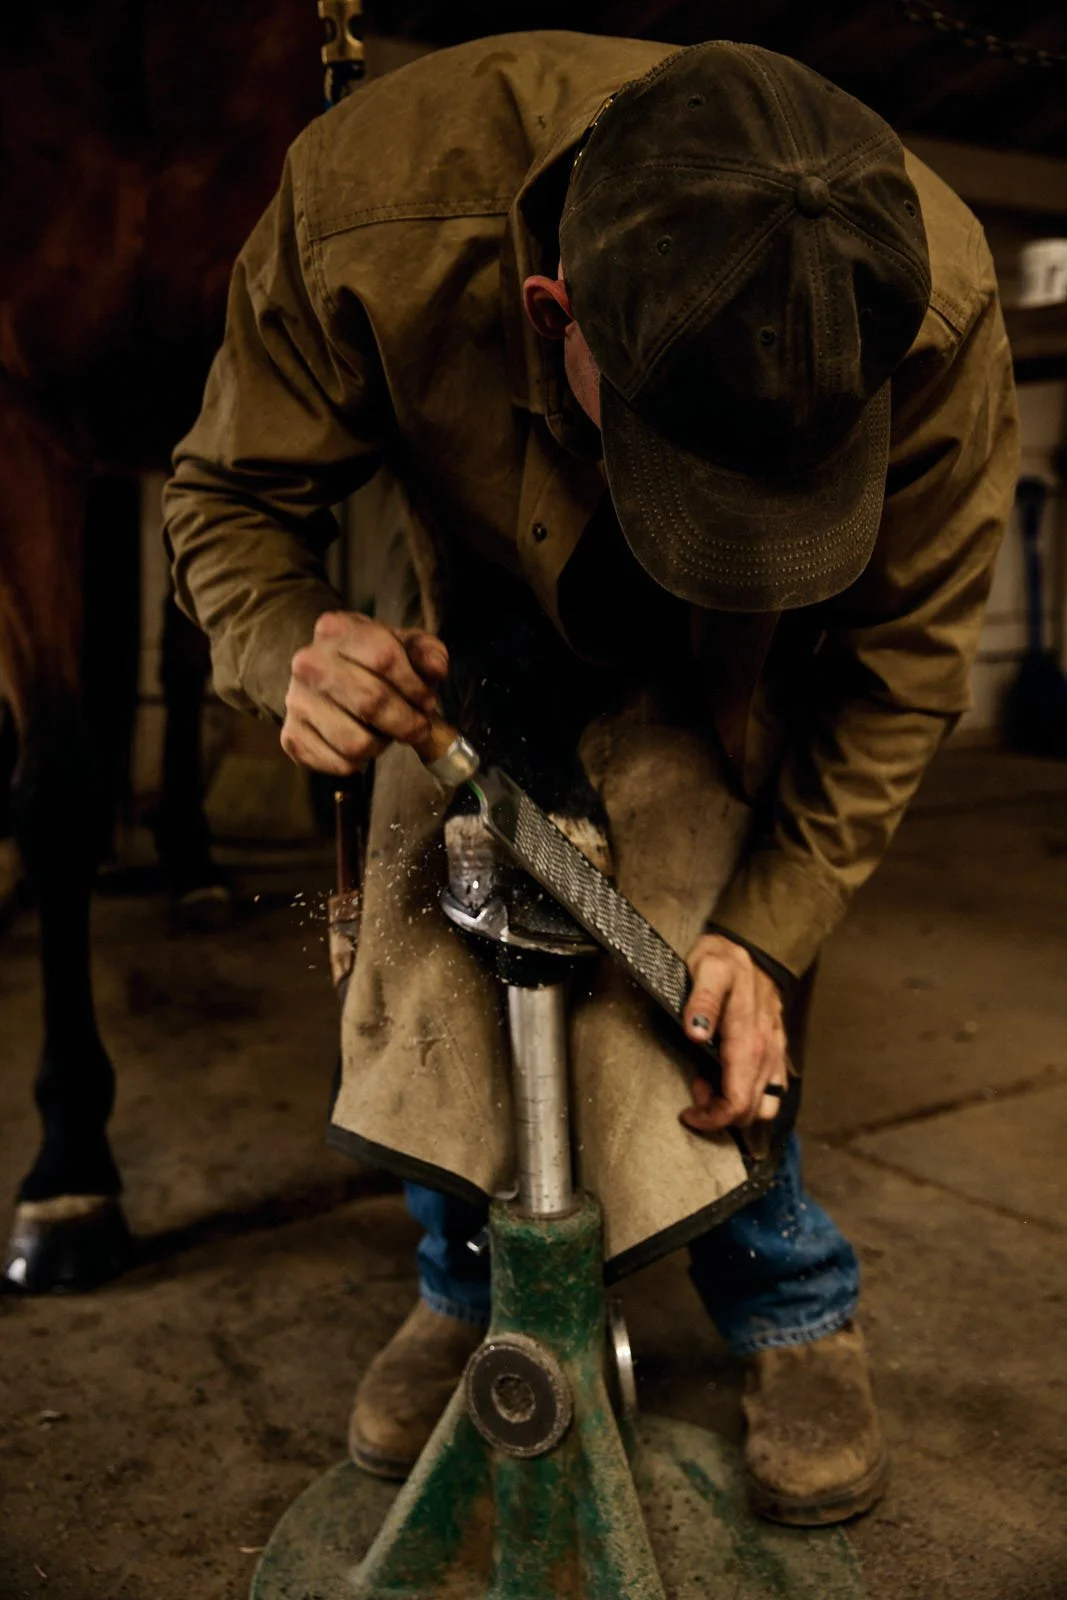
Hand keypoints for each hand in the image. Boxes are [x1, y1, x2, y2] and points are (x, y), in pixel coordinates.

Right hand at [280, 611, 448, 775]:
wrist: (325, 679)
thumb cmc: (372, 663)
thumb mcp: (403, 646)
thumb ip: (426, 652)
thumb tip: (436, 668)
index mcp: (337, 629)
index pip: (384, 657)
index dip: (414, 686)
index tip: (427, 701)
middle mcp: (309, 662)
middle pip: (370, 701)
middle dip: (406, 722)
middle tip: (419, 727)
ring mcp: (295, 701)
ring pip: (355, 741)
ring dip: (382, 745)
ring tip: (386, 734)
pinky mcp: (292, 737)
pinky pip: (339, 764)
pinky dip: (361, 763)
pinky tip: (364, 745)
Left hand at [679, 933, 788, 1133]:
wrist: (755, 948)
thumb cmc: (725, 960)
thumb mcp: (707, 969)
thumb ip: (702, 1000)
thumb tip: (696, 1033)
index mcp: (748, 1040)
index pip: (737, 1101)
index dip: (712, 1117)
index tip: (688, 1112)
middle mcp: (767, 1054)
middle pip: (750, 1112)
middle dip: (719, 1114)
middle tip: (694, 1090)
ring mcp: (775, 1055)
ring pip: (765, 1106)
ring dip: (735, 1107)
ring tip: (710, 1084)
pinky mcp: (778, 1054)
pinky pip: (773, 1092)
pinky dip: (751, 1098)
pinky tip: (727, 1078)